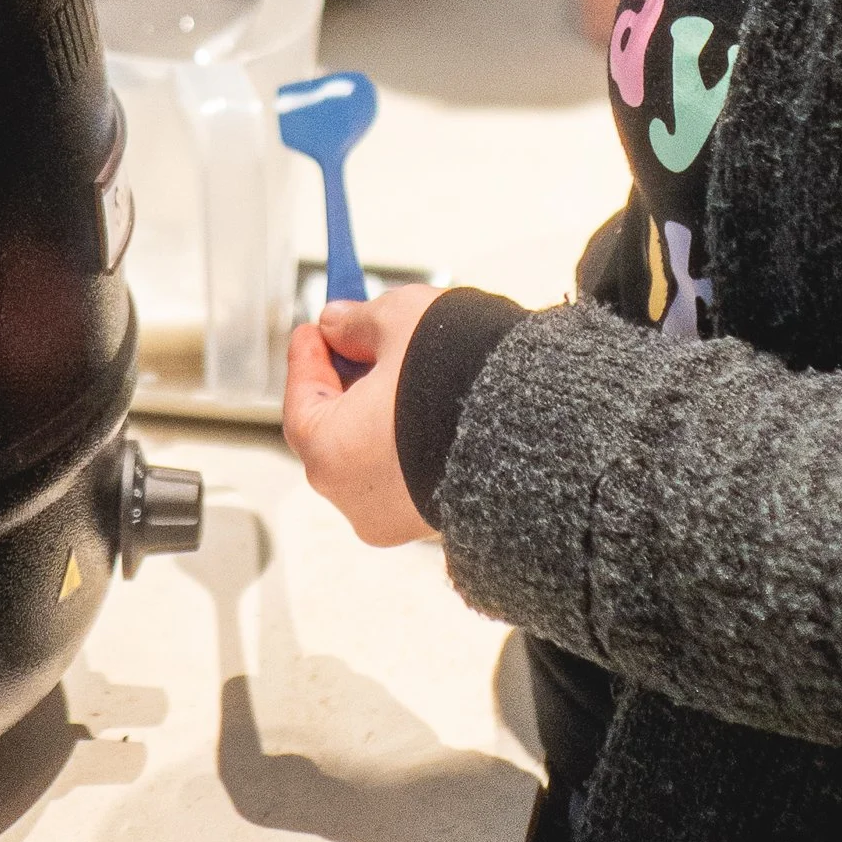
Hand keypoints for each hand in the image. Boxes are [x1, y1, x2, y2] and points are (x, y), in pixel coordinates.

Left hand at [281, 282, 442, 546]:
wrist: (542, 425)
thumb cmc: (460, 377)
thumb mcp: (397, 321)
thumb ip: (357, 323)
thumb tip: (338, 324)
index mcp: (331, 456)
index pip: (299, 401)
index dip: (307, 356)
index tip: (315, 329)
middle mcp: (358, 500)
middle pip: (335, 432)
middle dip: (346, 383)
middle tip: (356, 342)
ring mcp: (401, 518)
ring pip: (373, 455)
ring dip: (380, 413)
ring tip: (403, 368)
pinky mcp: (440, 520)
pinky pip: (410, 472)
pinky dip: (410, 439)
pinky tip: (431, 401)